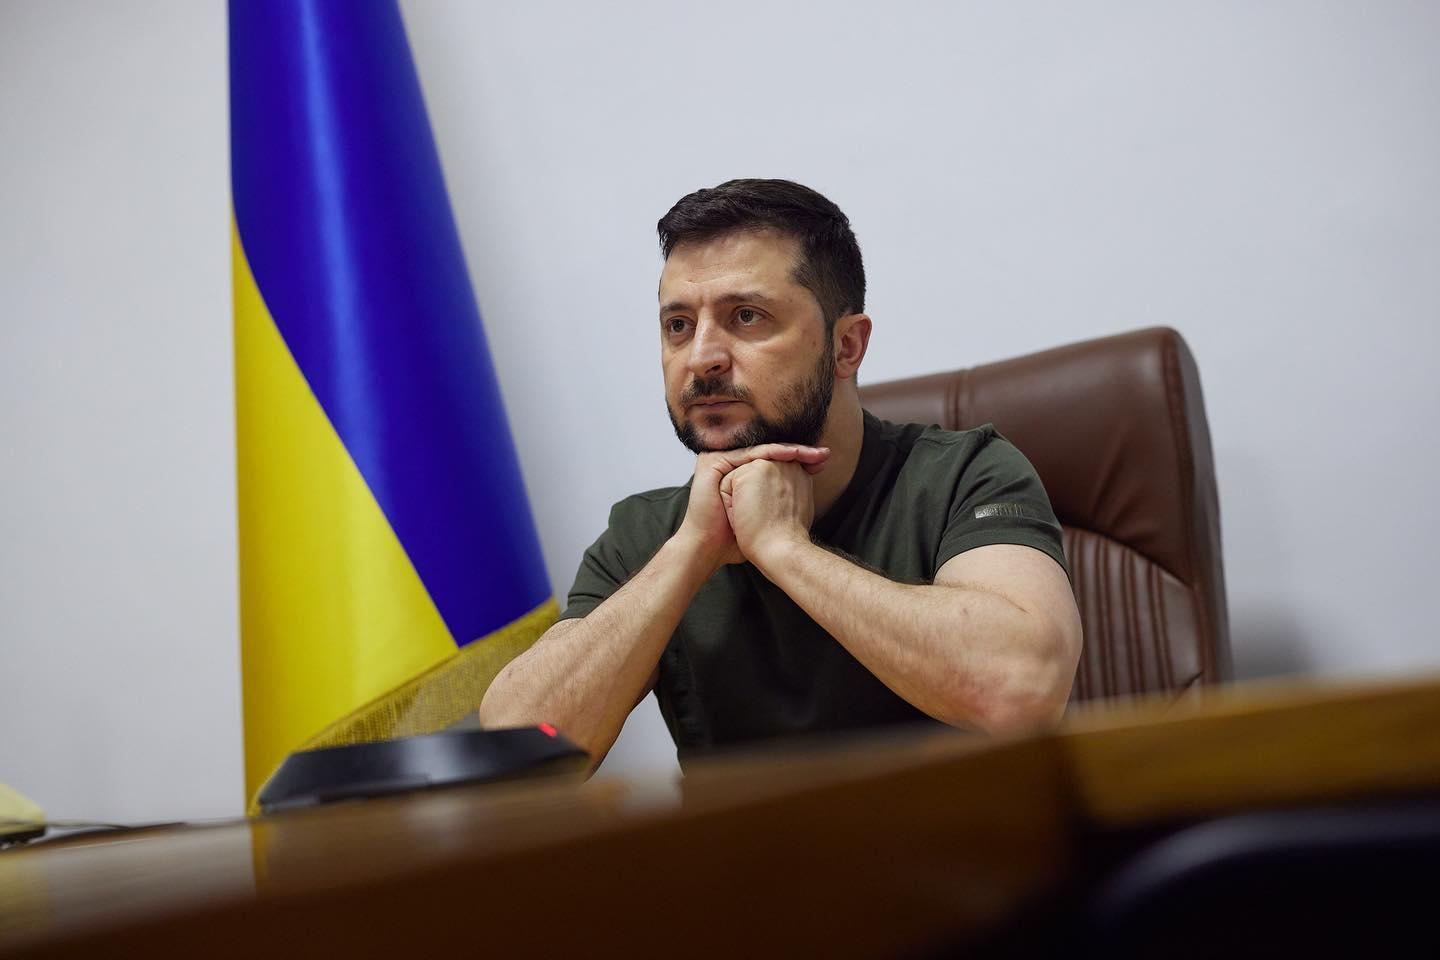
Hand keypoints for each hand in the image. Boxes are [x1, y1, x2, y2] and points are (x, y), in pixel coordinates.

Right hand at [675, 443, 828, 571]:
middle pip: (769, 452)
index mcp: (740, 472)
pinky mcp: (713, 462)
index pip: (773, 459)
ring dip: (789, 450)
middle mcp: (730, 463)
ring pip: (761, 450)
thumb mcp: (766, 512)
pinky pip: (748, 453)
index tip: (822, 462)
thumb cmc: (739, 537)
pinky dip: (772, 453)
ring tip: (812, 453)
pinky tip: (792, 454)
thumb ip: (782, 495)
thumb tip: (810, 483)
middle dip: (798, 452)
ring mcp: (720, 460)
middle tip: (823, 454)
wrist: (712, 548)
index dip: (798, 459)